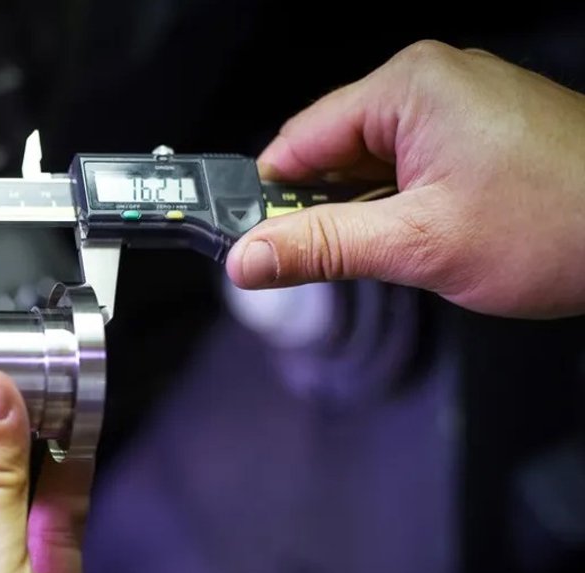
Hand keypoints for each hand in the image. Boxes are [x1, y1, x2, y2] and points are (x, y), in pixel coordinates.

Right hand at [226, 40, 584, 318]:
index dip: (270, 196)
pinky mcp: (478, 131)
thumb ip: (322, 247)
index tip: (254, 245)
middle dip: (326, 209)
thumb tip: (247, 257)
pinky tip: (425, 237)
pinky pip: (409, 166)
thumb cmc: (559, 225)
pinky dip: (401, 206)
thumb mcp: (419, 244)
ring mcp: (459, 105)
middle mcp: (431, 83)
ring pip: (371, 165)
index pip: (299, 139)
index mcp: (408, 87)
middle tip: (343, 261)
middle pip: (332, 151)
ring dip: (368, 213)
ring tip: (405, 250)